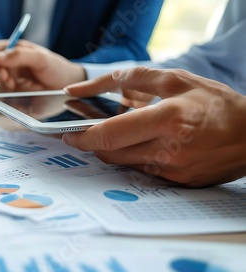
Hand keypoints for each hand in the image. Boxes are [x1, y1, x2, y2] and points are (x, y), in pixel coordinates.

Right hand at [0, 39, 85, 91]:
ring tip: (19, 85)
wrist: (68, 89)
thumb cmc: (56, 68)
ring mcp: (9, 82)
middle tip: (7, 78)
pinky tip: (23, 94)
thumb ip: (19, 55)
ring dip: (2, 84)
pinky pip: (2, 99)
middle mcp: (7, 66)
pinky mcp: (12, 98)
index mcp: (11, 51)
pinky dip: (8, 98)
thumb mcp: (41, 58)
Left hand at [62, 67, 245, 186]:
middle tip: (87, 133)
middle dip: (92, 144)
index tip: (68, 133)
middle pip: (110, 153)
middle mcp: (169, 149)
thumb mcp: (175, 79)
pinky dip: (134, 158)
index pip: (110, 135)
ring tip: (120, 135)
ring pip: (122, 164)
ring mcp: (173, 170)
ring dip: (113, 150)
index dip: (82, 136)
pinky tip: (144, 145)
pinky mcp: (176, 182)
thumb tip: (84, 88)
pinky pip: (141, 171)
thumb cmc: (214, 103)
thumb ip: (128, 79)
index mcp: (168, 119)